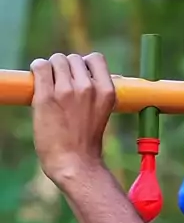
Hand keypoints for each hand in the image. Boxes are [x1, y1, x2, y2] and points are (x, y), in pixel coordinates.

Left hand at [30, 53, 114, 187]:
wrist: (74, 164)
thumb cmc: (86, 142)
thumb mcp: (102, 112)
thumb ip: (96, 92)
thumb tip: (84, 75)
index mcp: (107, 91)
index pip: (95, 59)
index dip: (85, 65)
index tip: (78, 77)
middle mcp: (89, 87)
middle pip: (73, 58)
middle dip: (66, 68)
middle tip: (61, 86)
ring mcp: (67, 91)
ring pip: (57, 60)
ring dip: (51, 69)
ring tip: (50, 87)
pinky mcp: (47, 97)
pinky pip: (40, 66)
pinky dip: (37, 69)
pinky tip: (37, 80)